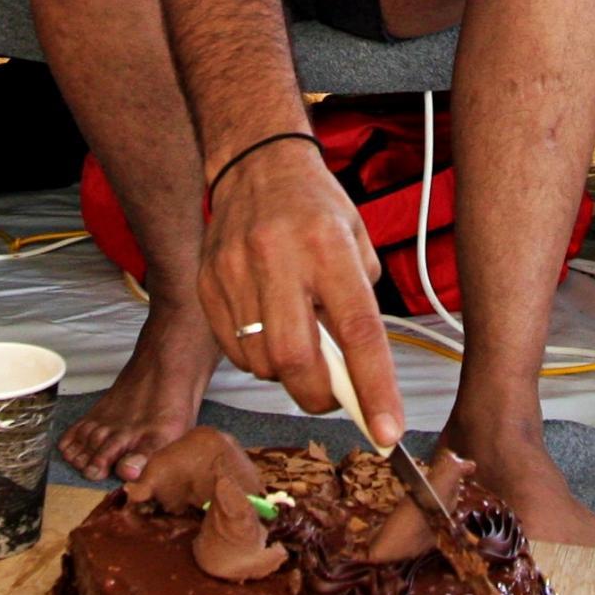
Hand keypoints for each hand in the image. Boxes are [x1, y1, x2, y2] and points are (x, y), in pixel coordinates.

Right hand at [198, 140, 405, 446]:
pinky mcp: (207, 285)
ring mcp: (235, 272)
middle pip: (296, 360)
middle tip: (335, 394)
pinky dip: (258, 359)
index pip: (358, 330)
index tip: (387, 432)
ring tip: (301, 342)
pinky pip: (234, 350)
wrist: (256, 163)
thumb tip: (360, 376)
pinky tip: (270, 330)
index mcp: (328, 247)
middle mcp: (278, 259)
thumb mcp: (357, 243)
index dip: (374, 388)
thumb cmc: (316, 207)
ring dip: (288, 375)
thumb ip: (360, 306)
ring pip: (262, 362)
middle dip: (321, 396)